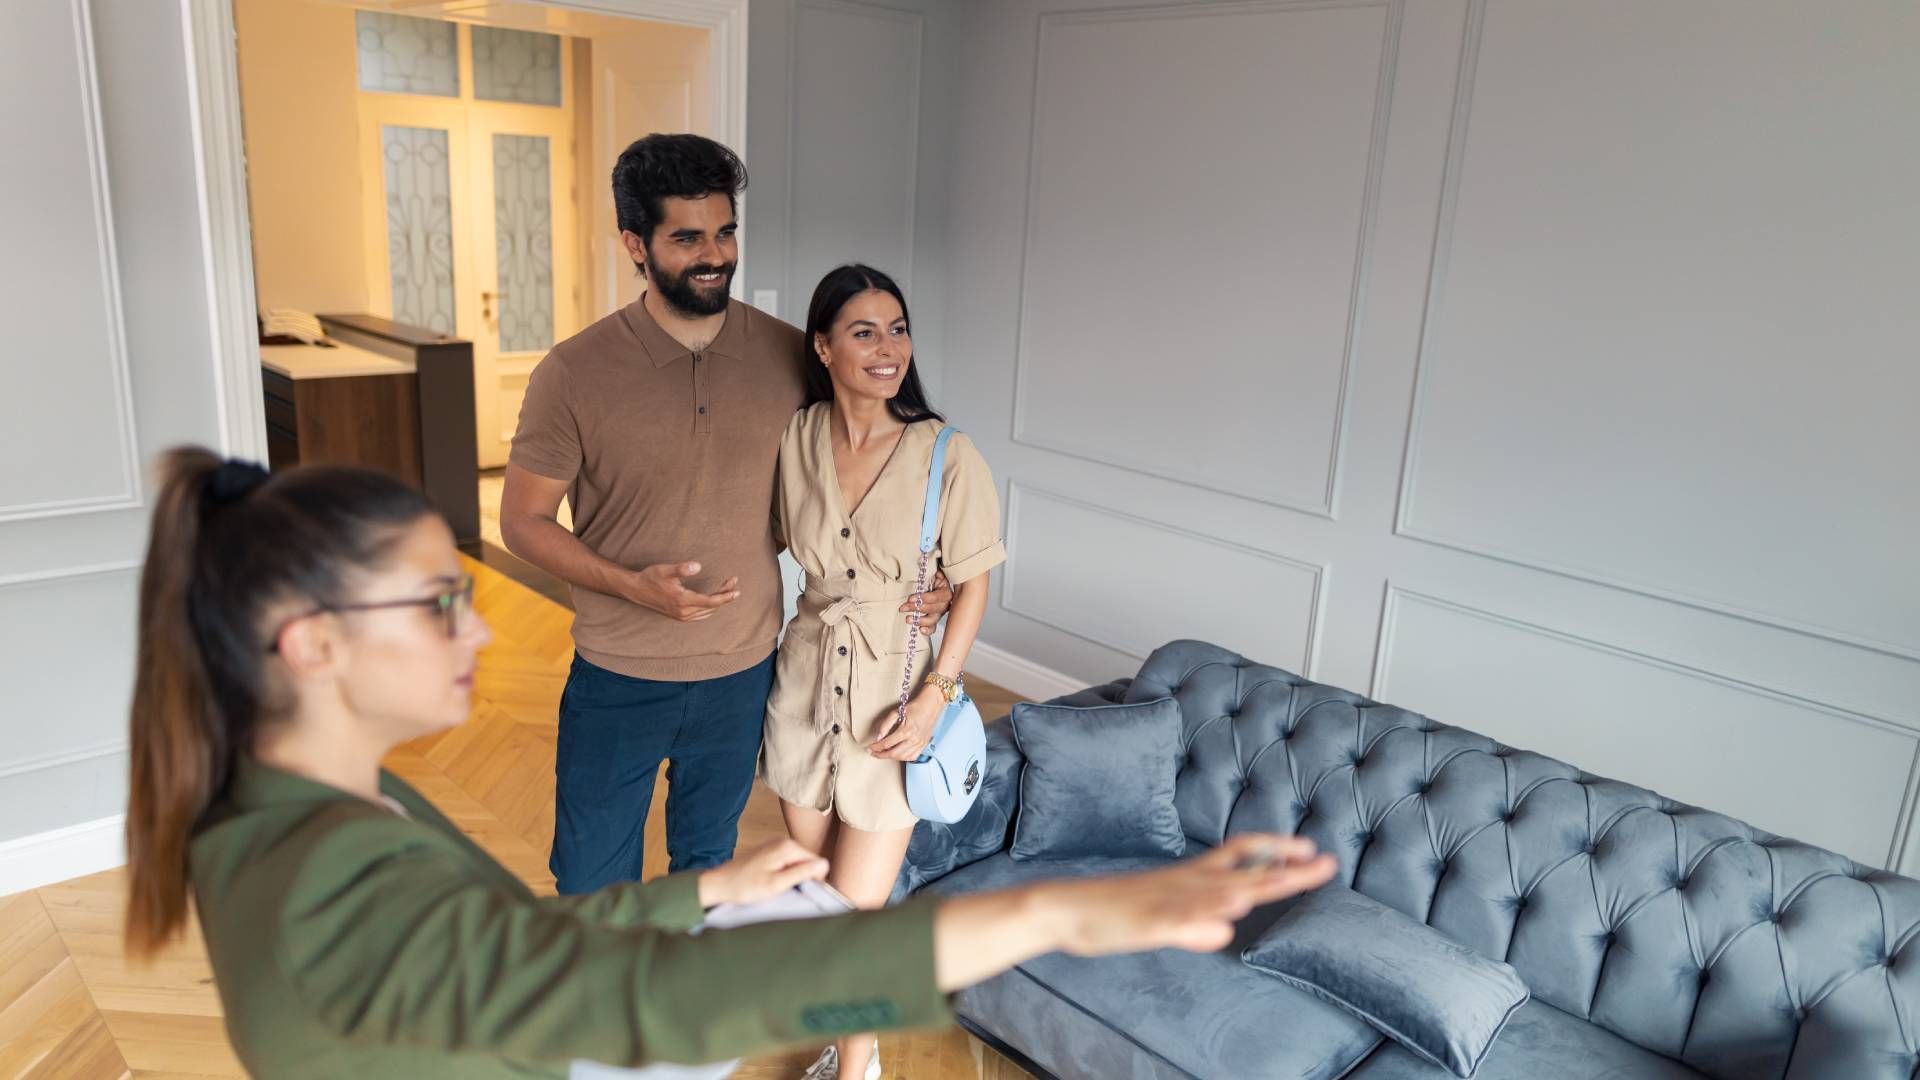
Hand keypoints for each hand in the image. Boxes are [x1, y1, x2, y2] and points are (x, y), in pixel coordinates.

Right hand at [625, 561, 739, 621]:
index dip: (725, 597)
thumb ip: (682, 568)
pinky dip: (710, 608)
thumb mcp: (665, 570)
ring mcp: (681, 616)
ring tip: (727, 588)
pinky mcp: (679, 616)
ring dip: (718, 602)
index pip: (710, 602)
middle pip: (712, 607)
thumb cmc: (651, 577)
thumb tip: (698, 566)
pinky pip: (701, 615)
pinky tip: (714, 600)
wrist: (636, 590)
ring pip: (707, 612)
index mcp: (682, 601)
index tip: (737, 591)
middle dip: (724, 595)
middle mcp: (683, 612)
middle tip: (732, 581)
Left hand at [696, 838, 828, 907]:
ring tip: (776, 888)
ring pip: (796, 864)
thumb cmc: (745, 886)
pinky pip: (786, 863)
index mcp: (787, 847)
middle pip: (806, 862)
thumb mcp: (777, 884)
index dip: (813, 880)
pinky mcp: (768, 852)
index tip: (801, 892)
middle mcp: (783, 842)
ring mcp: (775, 845)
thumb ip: (802, 873)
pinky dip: (782, 875)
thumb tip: (824, 864)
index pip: (816, 862)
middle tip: (785, 891)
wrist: (719, 884)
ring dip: (791, 878)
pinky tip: (770, 883)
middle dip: (801, 878)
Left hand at [870, 685, 943, 759]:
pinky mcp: (924, 745)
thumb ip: (885, 725)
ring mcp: (920, 744)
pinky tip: (897, 755)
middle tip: (874, 753)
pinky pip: (913, 757)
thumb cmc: (915, 707)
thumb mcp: (896, 712)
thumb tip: (878, 738)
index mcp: (906, 731)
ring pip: (903, 757)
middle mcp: (914, 739)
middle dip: (881, 755)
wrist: (931, 705)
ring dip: (891, 757)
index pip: (887, 744)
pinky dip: (903, 758)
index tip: (870, 748)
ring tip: (884, 754)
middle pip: (894, 753)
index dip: (876, 747)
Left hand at [900, 570, 952, 632]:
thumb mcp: (932, 571)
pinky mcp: (934, 619)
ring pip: (933, 619)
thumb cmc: (929, 576)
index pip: (936, 597)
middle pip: (933, 609)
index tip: (910, 598)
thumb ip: (932, 570)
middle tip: (903, 607)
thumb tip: (929, 567)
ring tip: (908, 619)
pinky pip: (933, 627)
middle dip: (916, 608)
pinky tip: (921, 630)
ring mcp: (939, 613)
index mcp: (945, 592)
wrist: (928, 581)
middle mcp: (945, 604)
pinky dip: (928, 630)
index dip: (924, 598)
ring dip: (920, 620)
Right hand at [1036, 834, 1336, 955]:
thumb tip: (1227, 929)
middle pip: (1244, 873)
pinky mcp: (1145, 921)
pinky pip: (1179, 917)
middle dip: (1286, 869)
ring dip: (1252, 884)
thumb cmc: (1114, 914)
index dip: (1276, 850)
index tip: (1311, 849)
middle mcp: (1185, 883)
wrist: (1064, 908)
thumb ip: (1194, 925)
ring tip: (1287, 877)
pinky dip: (1204, 914)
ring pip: (1215, 890)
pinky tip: (1226, 913)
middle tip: (1325, 861)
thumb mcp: (1162, 922)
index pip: (1242, 856)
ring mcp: (1166, 900)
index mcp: (1191, 878)